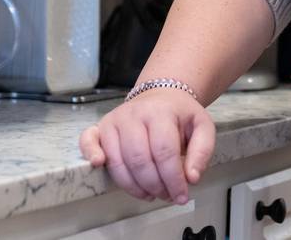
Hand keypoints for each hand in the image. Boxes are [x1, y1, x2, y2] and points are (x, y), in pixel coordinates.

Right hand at [78, 90, 214, 203]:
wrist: (162, 94)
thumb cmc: (180, 115)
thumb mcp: (202, 126)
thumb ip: (202, 151)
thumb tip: (191, 178)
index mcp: (161, 112)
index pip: (164, 152)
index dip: (173, 179)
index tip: (181, 196)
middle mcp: (134, 114)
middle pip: (140, 160)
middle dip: (154, 185)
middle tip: (166, 195)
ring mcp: (114, 120)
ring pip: (118, 161)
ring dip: (134, 186)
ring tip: (151, 194)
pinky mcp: (99, 126)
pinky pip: (88, 141)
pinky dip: (90, 154)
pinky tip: (99, 165)